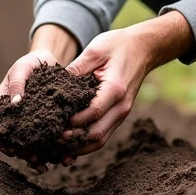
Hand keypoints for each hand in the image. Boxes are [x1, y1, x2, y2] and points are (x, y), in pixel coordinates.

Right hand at [0, 24, 79, 163]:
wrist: (50, 62)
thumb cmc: (30, 64)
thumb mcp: (21, 68)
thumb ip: (16, 83)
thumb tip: (15, 104)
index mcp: (1, 108)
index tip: (8, 148)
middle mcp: (14, 120)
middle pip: (13, 142)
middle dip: (22, 153)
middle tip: (32, 159)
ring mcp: (29, 125)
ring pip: (30, 145)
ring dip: (37, 157)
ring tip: (46, 165)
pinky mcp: (46, 126)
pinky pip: (48, 141)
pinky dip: (55, 151)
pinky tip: (63, 158)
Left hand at [63, 12, 193, 161]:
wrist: (144, 48)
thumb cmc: (118, 46)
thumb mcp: (95, 50)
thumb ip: (76, 68)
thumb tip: (56, 85)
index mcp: (116, 89)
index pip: (93, 112)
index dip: (74, 121)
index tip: (55, 123)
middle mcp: (122, 106)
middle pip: (97, 133)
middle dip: (74, 140)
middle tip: (51, 140)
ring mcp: (122, 113)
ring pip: (100, 140)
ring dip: (80, 147)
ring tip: (58, 148)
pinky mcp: (119, 115)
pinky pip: (103, 135)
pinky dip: (87, 143)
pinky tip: (70, 146)